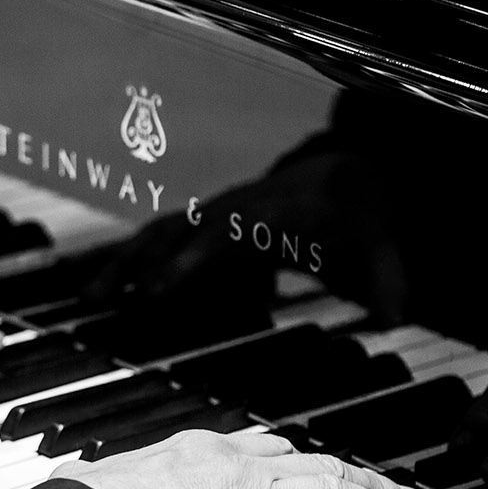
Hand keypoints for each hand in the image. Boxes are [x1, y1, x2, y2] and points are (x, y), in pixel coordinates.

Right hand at [51, 430, 427, 488]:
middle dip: (357, 474)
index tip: (311, 464)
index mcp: (198, 449)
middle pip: (314, 463)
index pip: (262, 446)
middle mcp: (237, 470)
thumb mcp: (94, 479)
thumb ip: (95, 478)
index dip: (295, 458)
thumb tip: (68, 478)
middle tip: (388, 487)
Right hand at [83, 148, 408, 325]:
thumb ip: (386, 283)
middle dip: (142, 263)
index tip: (161, 288)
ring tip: (92, 296)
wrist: (348, 170)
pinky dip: (133, 258)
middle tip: (106, 300)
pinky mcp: (211, 221)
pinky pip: (165, 237)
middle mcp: (240, 207)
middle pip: (181, 231)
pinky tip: (106, 285)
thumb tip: (395, 318)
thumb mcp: (381, 245)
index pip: (226, 234)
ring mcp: (221, 210)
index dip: (191, 261)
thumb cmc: (359, 211)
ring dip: (127, 261)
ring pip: (164, 231)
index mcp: (278, 210)